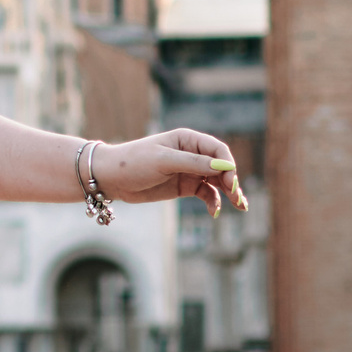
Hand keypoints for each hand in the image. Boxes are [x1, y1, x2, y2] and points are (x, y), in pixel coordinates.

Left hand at [92, 129, 247, 213]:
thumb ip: (193, 164)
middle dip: (232, 182)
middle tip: (237, 198)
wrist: (112, 178)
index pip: (217, 150)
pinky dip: (213, 202)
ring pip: (217, 182)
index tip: (230, 182)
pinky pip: (206, 194)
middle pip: (221, 167)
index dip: (228, 165)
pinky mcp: (185, 186)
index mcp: (187, 139)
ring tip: (240, 206)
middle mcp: (192, 154)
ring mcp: (189, 171)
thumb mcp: (163, 161)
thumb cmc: (134, 162)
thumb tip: (223, 167)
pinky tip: (214, 212)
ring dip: (229, 193)